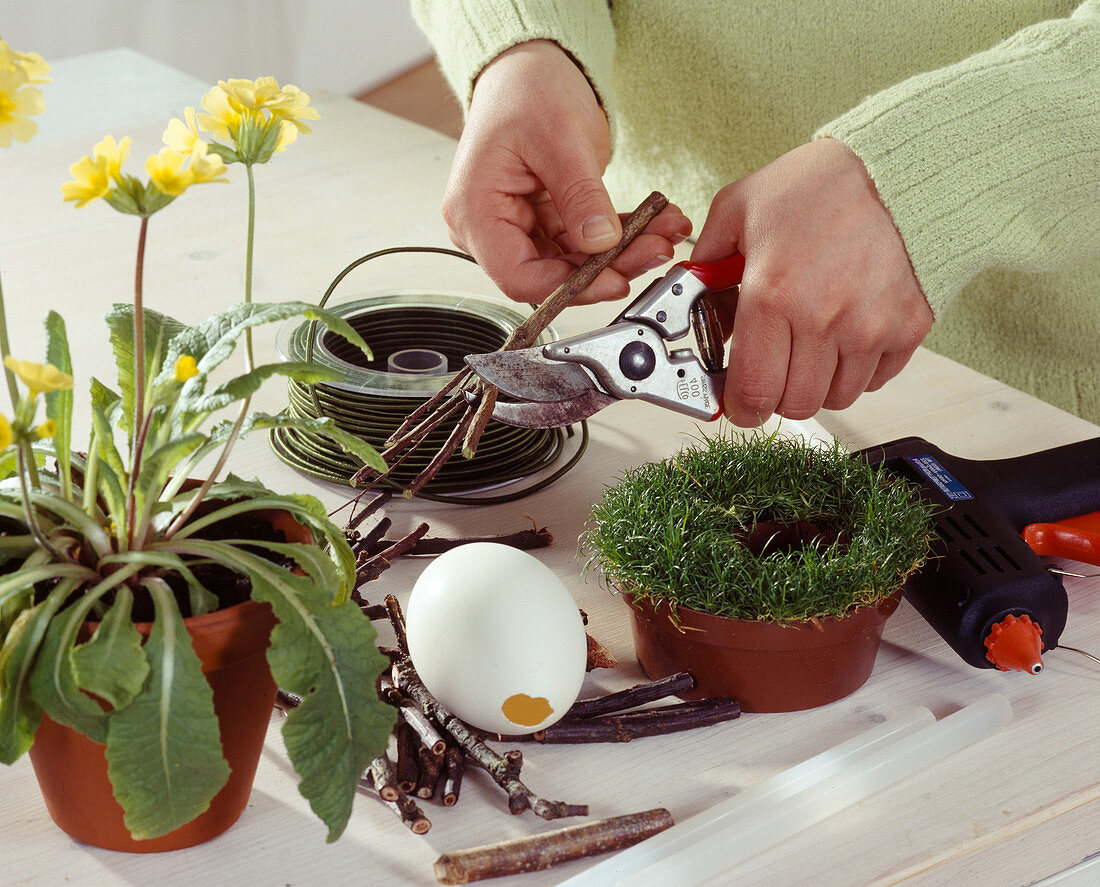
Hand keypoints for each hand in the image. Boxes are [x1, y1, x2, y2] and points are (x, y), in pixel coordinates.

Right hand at [443, 40, 690, 304]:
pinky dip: (620, 237)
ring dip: (622, 253)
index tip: (614, 278)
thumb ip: (579, 194)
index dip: (566, 286)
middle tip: (654, 250)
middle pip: (550, 273)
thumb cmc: (526, 90)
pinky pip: (585, 243)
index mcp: (475, 211)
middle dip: (606, 267)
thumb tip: (600, 242)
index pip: (518, 275)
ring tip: (663, 233)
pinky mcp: (545, 224)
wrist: (530, 69)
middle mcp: (490, 229)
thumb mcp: (558, 137)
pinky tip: (653, 225)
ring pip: (574, 262)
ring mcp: (519, 228)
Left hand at [692, 138, 932, 425]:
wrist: (894, 164)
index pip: (752, 391)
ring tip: (811, 344)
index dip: (741, 408)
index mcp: (772, 293)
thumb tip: (695, 310)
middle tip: (774, 368)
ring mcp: (871, 327)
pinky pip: (876, 379)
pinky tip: (846, 334)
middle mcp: (823, 318)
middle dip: (777, 395)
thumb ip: (706, 266)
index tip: (739, 403)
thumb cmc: (816, 184)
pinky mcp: (909, 327)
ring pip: (837, 398)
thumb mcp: (737, 210)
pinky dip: (858, 370)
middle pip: (795, 405)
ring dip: (818, 384)